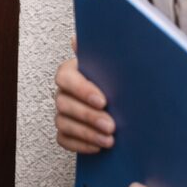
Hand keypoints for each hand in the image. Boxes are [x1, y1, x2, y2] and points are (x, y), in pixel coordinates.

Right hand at [55, 36, 115, 152]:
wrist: (124, 103)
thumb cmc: (116, 81)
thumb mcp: (113, 65)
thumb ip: (101, 53)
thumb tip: (78, 39)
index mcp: (71, 71)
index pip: (66, 78)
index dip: (82, 90)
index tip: (103, 101)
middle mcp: (63, 91)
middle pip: (64, 103)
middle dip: (89, 116)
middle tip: (111, 125)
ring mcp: (62, 112)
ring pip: (64, 123)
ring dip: (87, 133)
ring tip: (109, 140)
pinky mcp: (65, 131)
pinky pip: (64, 140)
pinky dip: (81, 145)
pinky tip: (98, 147)